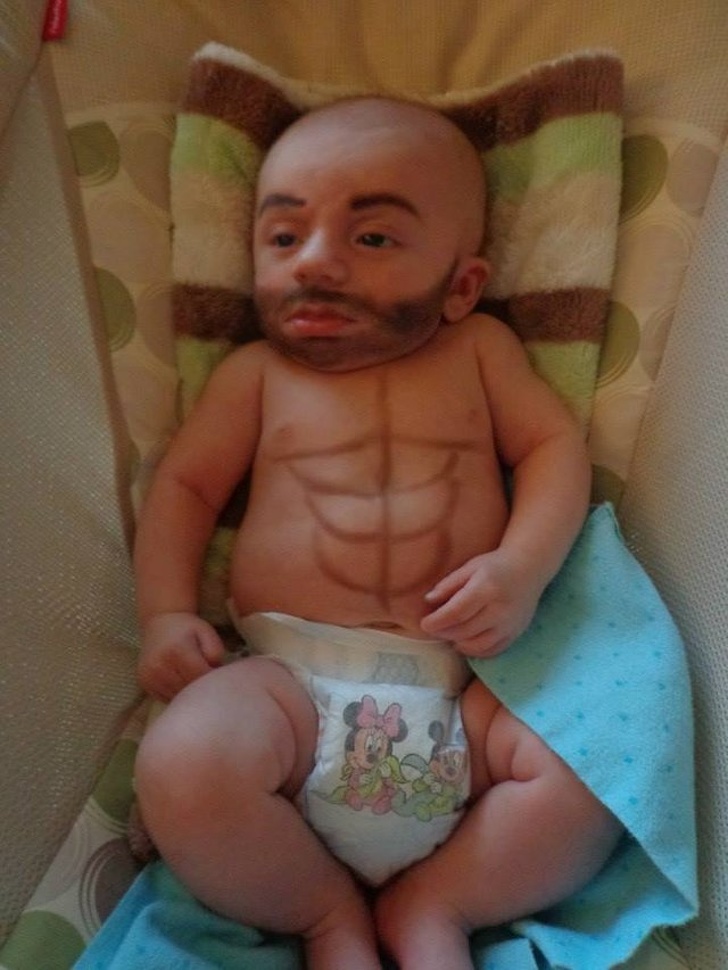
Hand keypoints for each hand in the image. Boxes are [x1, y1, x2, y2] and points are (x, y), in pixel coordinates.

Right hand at [137, 612, 225, 700]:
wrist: (159, 622)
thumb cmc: (187, 628)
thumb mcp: (206, 633)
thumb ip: (215, 652)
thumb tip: (214, 675)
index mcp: (177, 650)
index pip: (200, 675)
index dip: (212, 677)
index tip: (217, 673)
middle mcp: (159, 665)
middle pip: (188, 688)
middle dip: (201, 686)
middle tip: (207, 677)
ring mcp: (149, 676)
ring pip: (177, 696)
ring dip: (188, 693)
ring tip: (193, 678)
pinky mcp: (144, 682)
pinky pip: (166, 698)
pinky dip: (176, 694)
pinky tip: (180, 681)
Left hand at [420, 550, 542, 657]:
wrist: (529, 569)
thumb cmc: (495, 566)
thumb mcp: (469, 567)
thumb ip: (448, 585)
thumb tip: (428, 601)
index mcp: (486, 588)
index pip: (457, 612)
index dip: (437, 621)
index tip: (424, 623)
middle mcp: (500, 610)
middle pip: (464, 630)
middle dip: (443, 632)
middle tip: (433, 628)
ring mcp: (510, 625)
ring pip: (476, 645)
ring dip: (457, 642)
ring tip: (448, 633)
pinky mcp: (515, 634)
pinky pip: (491, 651)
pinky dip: (474, 650)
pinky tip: (464, 641)